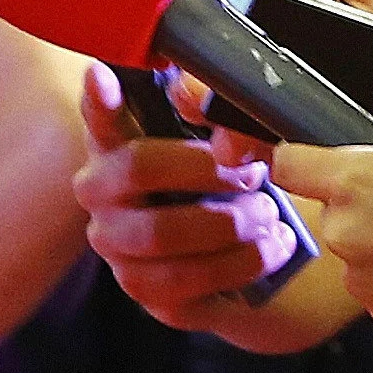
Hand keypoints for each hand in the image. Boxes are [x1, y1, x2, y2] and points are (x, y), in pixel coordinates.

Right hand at [74, 68, 301, 332]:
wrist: (233, 253)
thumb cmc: (214, 184)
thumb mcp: (211, 143)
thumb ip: (204, 109)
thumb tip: (193, 90)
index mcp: (112, 153)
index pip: (100, 120)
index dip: (99, 100)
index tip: (103, 75)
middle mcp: (102, 203)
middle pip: (138, 173)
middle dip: (208, 172)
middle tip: (255, 176)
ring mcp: (119, 254)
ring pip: (163, 239)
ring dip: (229, 226)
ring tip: (268, 216)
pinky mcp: (149, 297)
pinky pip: (191, 284)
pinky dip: (243, 264)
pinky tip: (273, 247)